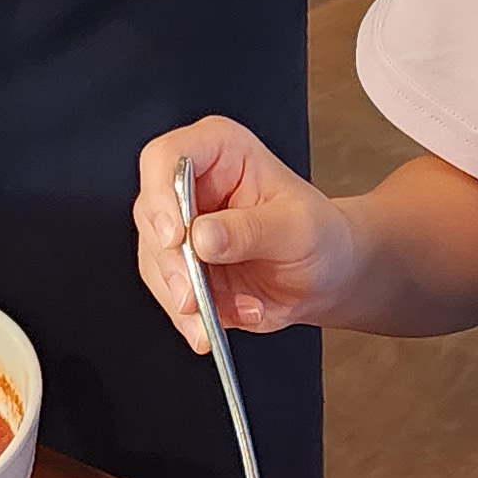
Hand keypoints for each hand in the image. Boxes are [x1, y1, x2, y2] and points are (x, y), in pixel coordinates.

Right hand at [133, 117, 352, 348]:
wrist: (326, 275)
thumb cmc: (319, 234)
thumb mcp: (298, 227)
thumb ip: (252, 230)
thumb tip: (203, 237)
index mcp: (220, 151)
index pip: (168, 156)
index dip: (161, 193)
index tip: (175, 234)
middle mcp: (193, 185)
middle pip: (152, 213)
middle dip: (171, 262)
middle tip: (193, 295)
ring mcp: (182, 227)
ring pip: (154, 259)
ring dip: (180, 296)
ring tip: (216, 316)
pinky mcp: (181, 266)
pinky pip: (167, 291)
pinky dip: (188, 316)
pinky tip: (214, 325)